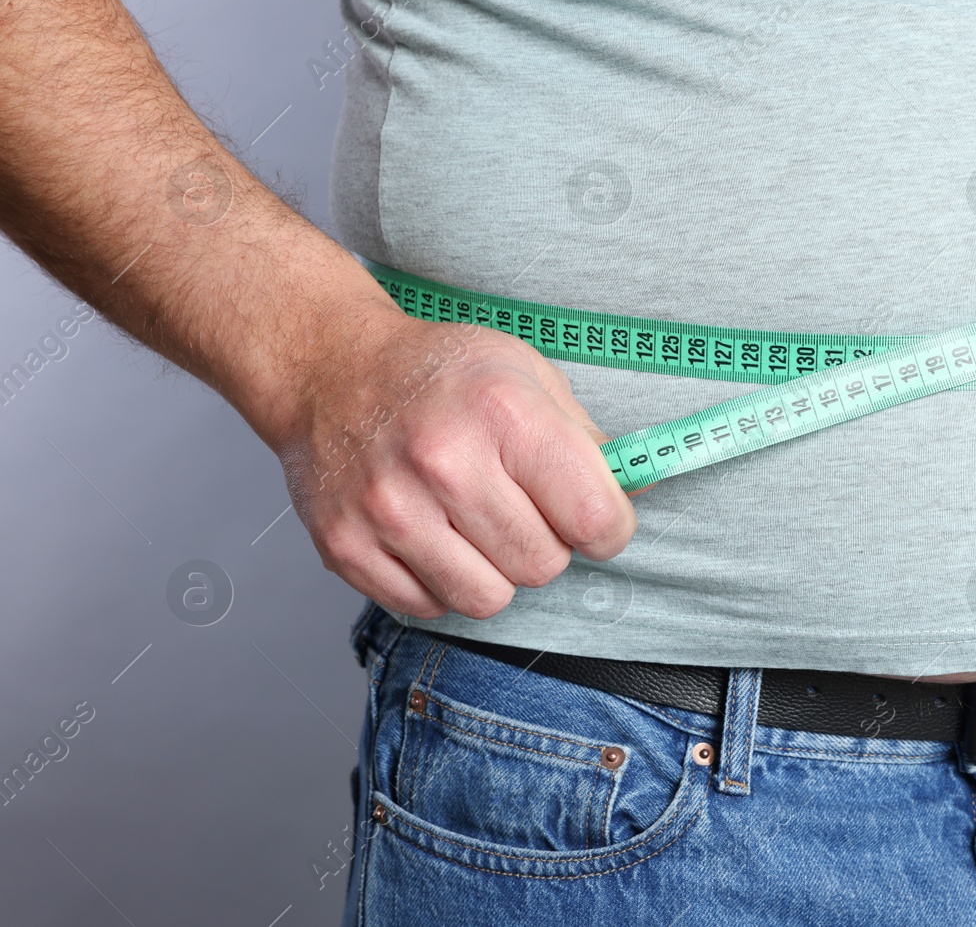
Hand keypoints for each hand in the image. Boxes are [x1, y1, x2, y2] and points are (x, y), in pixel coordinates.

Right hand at [269, 313, 636, 619]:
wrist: (330, 368)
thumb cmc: (441, 374)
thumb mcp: (528, 376)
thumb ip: (589, 441)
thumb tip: (645, 487)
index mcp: (502, 414)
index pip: (595, 518)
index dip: (609, 527)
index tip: (595, 517)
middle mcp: (443, 462)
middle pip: (543, 565)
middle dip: (548, 545)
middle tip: (524, 510)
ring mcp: (388, 510)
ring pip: (488, 600)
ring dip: (495, 571)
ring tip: (477, 525)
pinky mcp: (346, 548)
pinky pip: (428, 607)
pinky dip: (440, 582)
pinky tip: (433, 535)